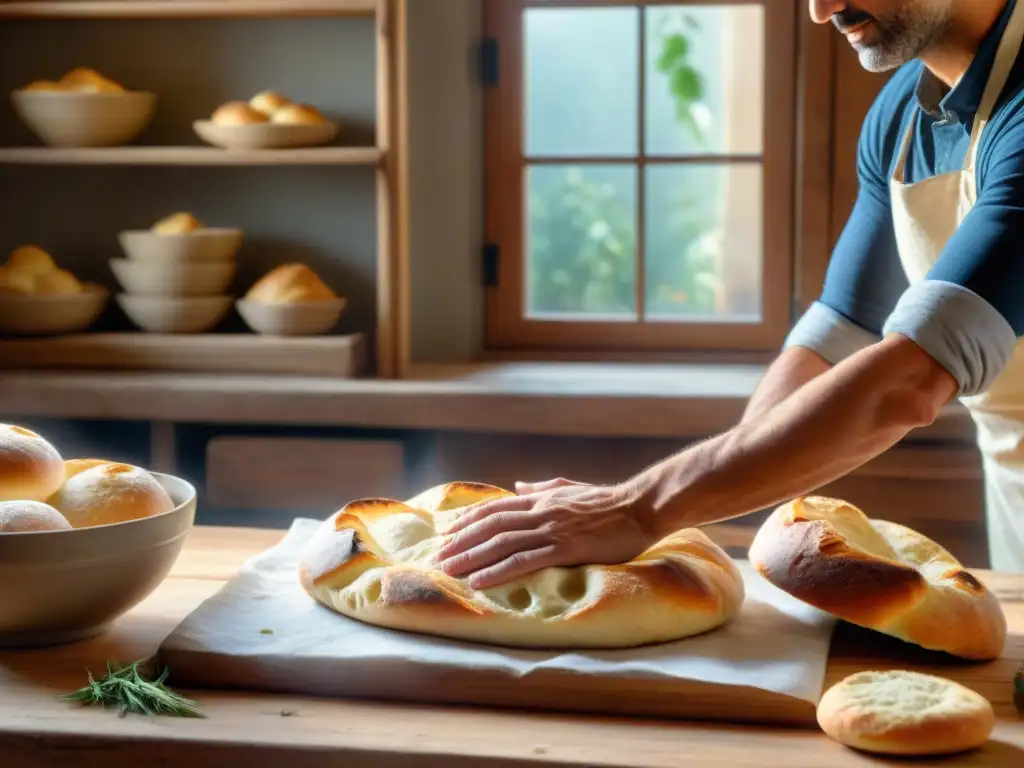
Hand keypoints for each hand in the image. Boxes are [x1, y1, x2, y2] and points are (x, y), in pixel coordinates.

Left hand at [435, 476, 658, 589]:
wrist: (640, 507)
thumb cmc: (609, 501)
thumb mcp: (571, 488)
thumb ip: (543, 487)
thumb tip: (519, 485)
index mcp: (541, 499)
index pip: (496, 509)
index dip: (468, 521)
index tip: (448, 533)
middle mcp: (540, 511)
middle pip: (491, 526)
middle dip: (461, 542)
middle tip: (438, 557)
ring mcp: (551, 529)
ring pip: (501, 543)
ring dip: (471, 557)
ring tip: (449, 569)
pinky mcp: (564, 547)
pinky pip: (524, 561)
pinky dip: (498, 570)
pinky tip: (481, 581)